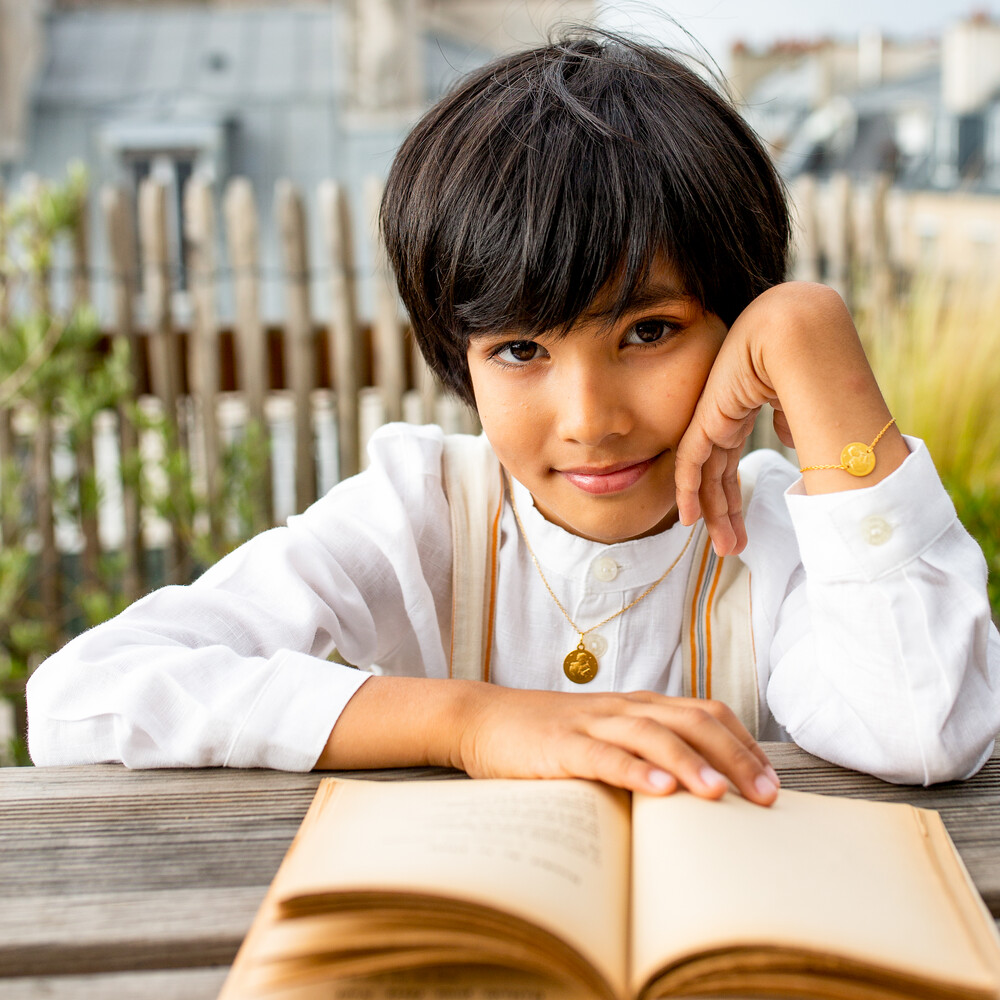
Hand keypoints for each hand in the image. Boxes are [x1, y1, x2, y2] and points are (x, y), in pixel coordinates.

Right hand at [457, 685, 779, 804]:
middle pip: (692, 720)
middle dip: (735, 756)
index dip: (744, 743)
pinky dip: (635, 771)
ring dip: (691, 763)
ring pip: (653, 735)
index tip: (772, 780)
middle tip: (767, 796)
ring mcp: (592, 724)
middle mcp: (624, 708)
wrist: (484, 718)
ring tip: (721, 793)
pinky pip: (604, 756)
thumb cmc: (549, 737)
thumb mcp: (605, 738)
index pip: (707, 713)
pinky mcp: (560, 745)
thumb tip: (697, 792)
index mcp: (639, 705)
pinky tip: (660, 791)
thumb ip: (645, 753)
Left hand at [674, 282, 902, 555]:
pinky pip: (689, 465)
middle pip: (717, 475)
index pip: (729, 462)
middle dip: (725, 514)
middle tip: (731, 547)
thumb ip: (791, 418)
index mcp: (742, 409)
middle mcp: (723, 417)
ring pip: (704, 477)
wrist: (796, 333)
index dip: (733, 496)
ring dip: (713, 515)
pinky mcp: (706, 421)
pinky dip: (688, 493)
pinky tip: (690, 520)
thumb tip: (788, 435)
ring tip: (724, 548)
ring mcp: (712, 420)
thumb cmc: (811, 358)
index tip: (740, 527)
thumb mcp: (802, 399)